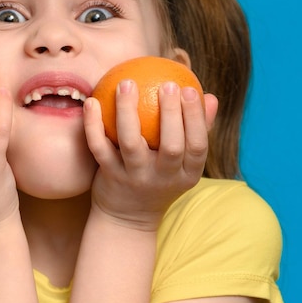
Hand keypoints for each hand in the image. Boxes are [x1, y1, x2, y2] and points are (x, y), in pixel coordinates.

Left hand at [83, 79, 217, 229]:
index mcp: (186, 174)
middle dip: (171, 114)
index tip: (190, 89)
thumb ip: (196, 131)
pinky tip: (92, 102)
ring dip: (127, 111)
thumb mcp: (182, 164)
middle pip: (171, 147)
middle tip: (166, 84)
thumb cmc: (159, 179)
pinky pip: (100, 147)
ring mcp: (135, 178)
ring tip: (126, 84)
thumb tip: (209, 96)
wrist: (127, 218)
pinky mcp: (110, 177)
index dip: (195, 118)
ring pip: (131, 143)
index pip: (197, 146)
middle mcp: (162, 178)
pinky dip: (93, 125)